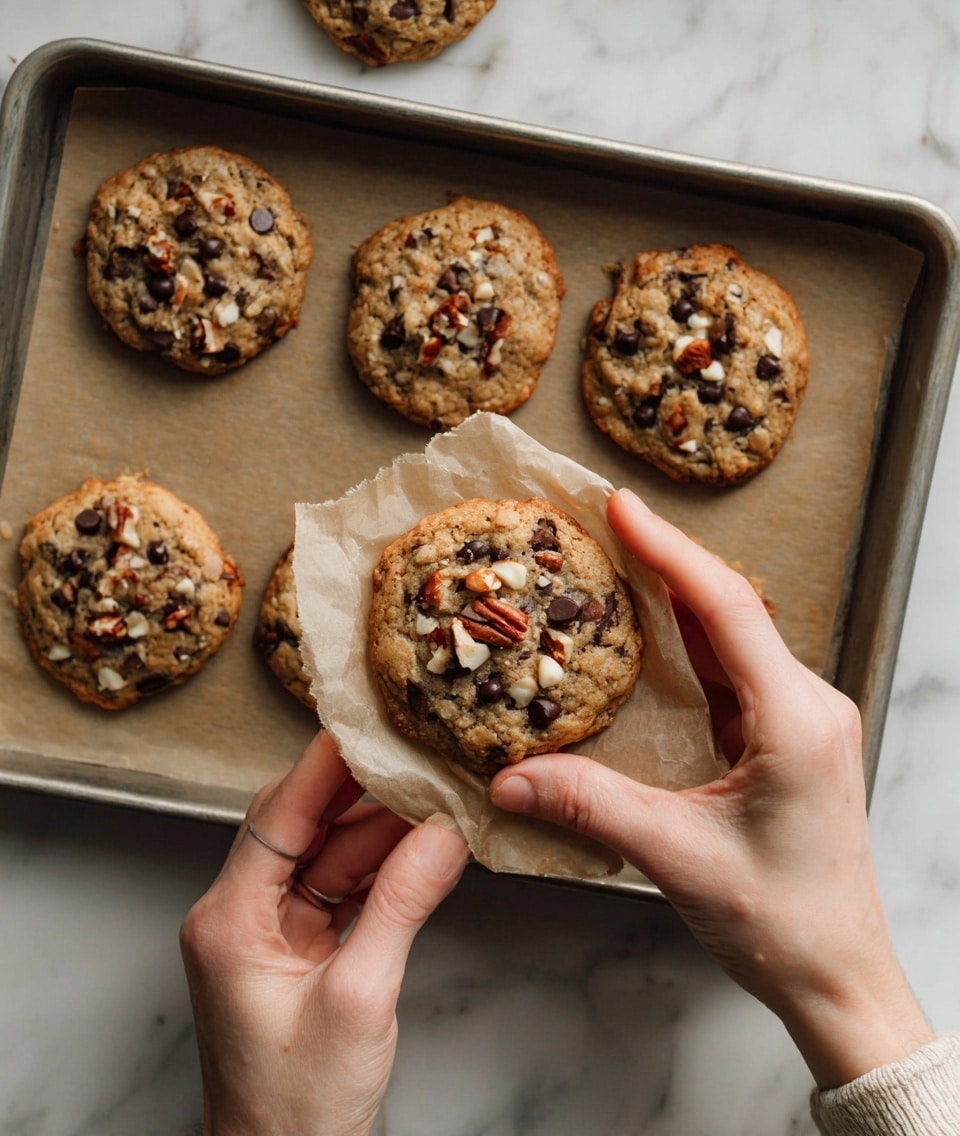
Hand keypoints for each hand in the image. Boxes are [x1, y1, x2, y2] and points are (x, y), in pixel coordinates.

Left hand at [180, 729, 468, 1135]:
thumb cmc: (298, 1106)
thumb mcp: (361, 997)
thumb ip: (402, 904)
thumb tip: (444, 835)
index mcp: (229, 920)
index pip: (278, 814)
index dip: (324, 764)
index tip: (365, 721)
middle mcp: (238, 914)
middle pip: (302, 824)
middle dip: (362, 790)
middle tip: (417, 754)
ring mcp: (267, 929)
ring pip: (325, 852)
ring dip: (380, 828)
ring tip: (435, 796)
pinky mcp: (294, 946)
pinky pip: (338, 886)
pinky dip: (379, 867)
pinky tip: (421, 846)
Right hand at [490, 488, 931, 1087]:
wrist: (838, 977)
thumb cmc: (783, 924)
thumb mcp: (679, 858)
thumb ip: (591, 807)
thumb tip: (510, 776)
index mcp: (795, 720)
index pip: (727, 610)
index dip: (669, 551)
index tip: (620, 508)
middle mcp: (805, 706)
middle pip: (728, 610)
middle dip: (664, 561)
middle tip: (600, 522)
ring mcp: (798, 721)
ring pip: (729, 638)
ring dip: (673, 598)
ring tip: (612, 559)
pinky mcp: (783, 739)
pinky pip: (729, 672)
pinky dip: (684, 644)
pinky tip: (643, 633)